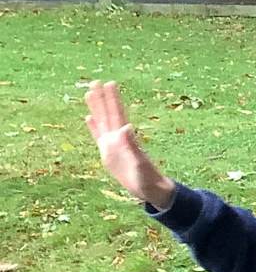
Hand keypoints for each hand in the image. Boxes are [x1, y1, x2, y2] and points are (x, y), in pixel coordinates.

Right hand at [85, 80, 174, 209]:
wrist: (150, 190)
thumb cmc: (147, 178)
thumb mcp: (139, 163)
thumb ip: (132, 145)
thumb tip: (126, 126)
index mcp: (125, 138)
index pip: (117, 114)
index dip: (113, 100)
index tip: (109, 83)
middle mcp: (117, 138)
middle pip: (108, 114)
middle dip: (102, 98)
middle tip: (95, 81)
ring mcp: (112, 145)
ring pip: (102, 121)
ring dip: (96, 108)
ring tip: (89, 93)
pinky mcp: (108, 154)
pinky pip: (98, 136)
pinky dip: (93, 126)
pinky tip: (89, 117)